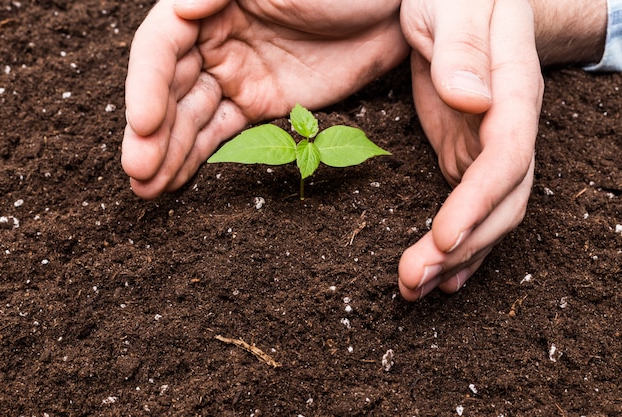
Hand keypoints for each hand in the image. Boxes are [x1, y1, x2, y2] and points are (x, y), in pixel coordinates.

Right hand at [122, 0, 408, 198]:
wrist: (393, 6)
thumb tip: (181, 6)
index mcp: (208, 1)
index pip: (161, 46)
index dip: (147, 85)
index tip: (145, 124)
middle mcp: (213, 39)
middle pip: (171, 89)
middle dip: (153, 133)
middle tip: (139, 175)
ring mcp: (237, 74)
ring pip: (192, 117)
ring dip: (168, 152)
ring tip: (147, 190)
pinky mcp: (262, 102)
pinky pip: (223, 133)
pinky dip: (200, 156)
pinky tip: (176, 179)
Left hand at [398, 0, 543, 299]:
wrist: (465, 1)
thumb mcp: (454, 6)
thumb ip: (462, 49)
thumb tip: (472, 98)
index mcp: (511, 89)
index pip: (508, 157)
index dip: (480, 202)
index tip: (443, 238)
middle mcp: (509, 127)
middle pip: (501, 201)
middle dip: (462, 247)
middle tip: (413, 280)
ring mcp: (490, 146)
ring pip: (486, 215)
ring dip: (454, 258)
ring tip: (414, 289)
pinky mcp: (467, 155)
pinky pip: (470, 208)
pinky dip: (459, 245)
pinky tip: (442, 275)